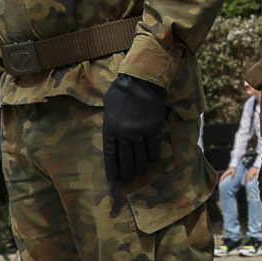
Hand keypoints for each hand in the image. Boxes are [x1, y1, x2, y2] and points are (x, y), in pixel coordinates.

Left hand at [102, 73, 167, 188]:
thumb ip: (109, 120)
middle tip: (127, 182)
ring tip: (139, 175)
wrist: (142, 78)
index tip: (113, 179)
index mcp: (110, 128)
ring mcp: (139, 133)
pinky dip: (153, 158)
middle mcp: (124, 134)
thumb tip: (111, 132)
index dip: (112, 169)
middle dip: (125, 173)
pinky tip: (152, 163)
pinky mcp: (153, 129)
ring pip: (140, 158)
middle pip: (125, 160)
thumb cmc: (122, 89)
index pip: (110, 155)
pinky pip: (153, 149)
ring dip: (139, 168)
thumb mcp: (108, 105)